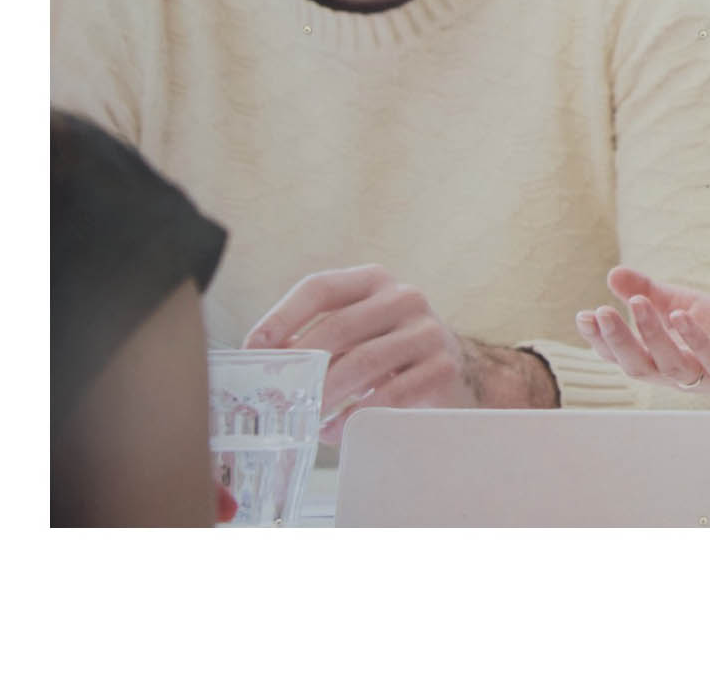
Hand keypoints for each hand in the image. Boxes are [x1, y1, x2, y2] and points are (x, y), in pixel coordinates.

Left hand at [245, 264, 480, 445]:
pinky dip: (357, 415)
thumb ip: (318, 336)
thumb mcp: (357, 331)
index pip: (320, 287)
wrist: (455, 370)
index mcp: (373, 280)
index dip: (282, 316)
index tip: (254, 347)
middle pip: (340, 326)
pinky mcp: (442, 367)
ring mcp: (427, 331)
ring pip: (365, 361)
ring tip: (307, 416)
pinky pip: (392, 394)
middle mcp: (403, 297)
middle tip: (278, 394)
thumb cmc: (389, 349)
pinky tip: (337, 430)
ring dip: (328, 393)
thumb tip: (262, 360)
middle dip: (303, 364)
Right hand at [578, 265, 709, 411]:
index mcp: (666, 361)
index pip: (626, 358)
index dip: (602, 342)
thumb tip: (612, 274)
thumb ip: (651, 293)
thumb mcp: (687, 307)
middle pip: (641, 367)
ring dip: (651, 335)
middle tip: (598, 313)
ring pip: (673, 365)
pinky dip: (696, 339)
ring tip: (637, 304)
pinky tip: (681, 315)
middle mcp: (683, 375)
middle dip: (617, 341)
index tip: (582, 317)